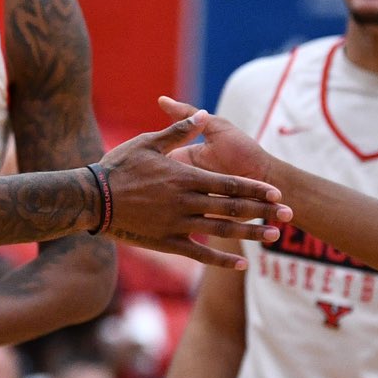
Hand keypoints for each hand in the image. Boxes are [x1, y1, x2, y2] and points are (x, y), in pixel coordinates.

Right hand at [96, 111, 287, 268]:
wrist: (91, 198)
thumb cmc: (117, 167)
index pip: (229, 183)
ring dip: (250, 234)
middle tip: (287, 216)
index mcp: (184, 176)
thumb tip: (202, 113)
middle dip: (262, 211)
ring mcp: (177, 224)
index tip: (276, 193)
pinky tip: (241, 264)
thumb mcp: (147, 142)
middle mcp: (186, 202)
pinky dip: (221, 259)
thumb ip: (178, 130)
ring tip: (272, 237)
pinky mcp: (167, 242)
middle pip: (232, 207)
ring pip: (221, 230)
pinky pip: (199, 253)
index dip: (255, 189)